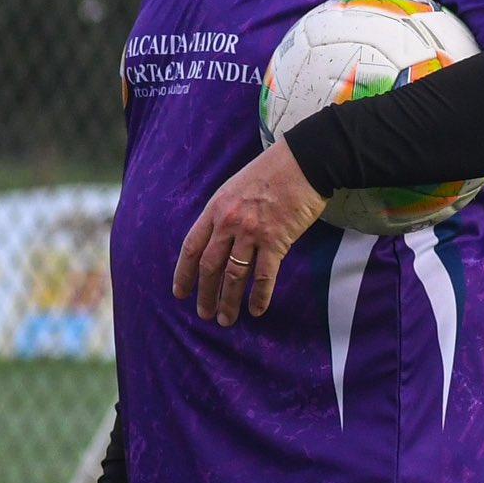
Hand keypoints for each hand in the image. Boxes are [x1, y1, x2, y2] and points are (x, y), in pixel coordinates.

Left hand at [173, 141, 326, 326]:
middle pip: (210, 266)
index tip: (180, 293)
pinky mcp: (277, 241)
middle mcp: (229, 223)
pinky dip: (260, 296)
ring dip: (228, 301)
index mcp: (216, 209)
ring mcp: (252, 232)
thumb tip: (216, 239)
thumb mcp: (234, 187)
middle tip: (204, 314)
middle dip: (205, 294)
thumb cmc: (270, 172)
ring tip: (226, 319)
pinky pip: (264, 276)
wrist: (303, 163)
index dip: (183, 273)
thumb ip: (222, 213)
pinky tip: (257, 310)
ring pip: (234, 276)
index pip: (191, 247)